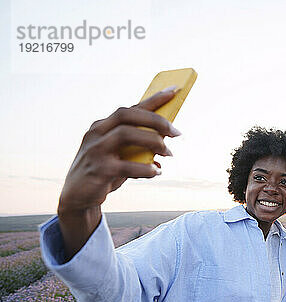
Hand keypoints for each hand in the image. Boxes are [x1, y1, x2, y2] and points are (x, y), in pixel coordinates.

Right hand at [58, 88, 180, 214]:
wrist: (78, 198)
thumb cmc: (104, 173)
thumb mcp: (121, 157)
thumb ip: (139, 150)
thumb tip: (166, 151)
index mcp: (103, 126)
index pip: (131, 108)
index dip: (153, 99)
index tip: (174, 90)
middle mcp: (97, 133)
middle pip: (127, 115)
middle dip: (155, 120)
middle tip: (176, 132)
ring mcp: (96, 150)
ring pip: (125, 134)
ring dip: (152, 141)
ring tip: (169, 153)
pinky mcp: (98, 169)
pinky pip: (126, 166)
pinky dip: (146, 168)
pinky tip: (156, 171)